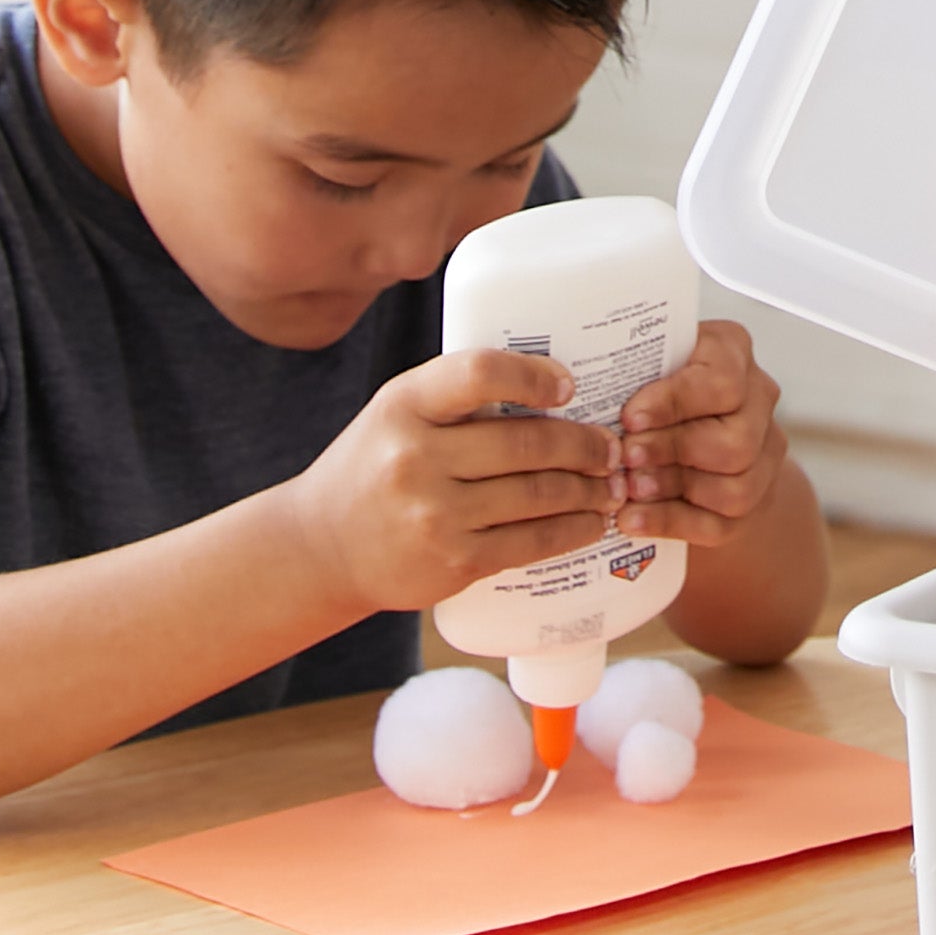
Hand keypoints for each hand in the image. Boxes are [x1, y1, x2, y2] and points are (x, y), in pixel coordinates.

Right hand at [287, 347, 614, 612]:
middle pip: (526, 443)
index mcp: (404, 404)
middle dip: (585, 445)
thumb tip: (554, 384)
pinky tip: (592, 522)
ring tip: (613, 484)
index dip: (533, 376)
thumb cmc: (375, 466)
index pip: (479, 373)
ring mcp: (435, 514)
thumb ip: (459, 396)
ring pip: (538, 494)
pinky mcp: (453, 561)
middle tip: (613, 446)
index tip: (568, 387)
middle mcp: (416, 457)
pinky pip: (530, 542)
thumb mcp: (399, 412)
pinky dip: (571, 530)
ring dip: (589, 489)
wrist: (322, 547)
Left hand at [609, 317, 790, 544]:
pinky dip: (670, 523)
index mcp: (733, 353)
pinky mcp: (750, 504)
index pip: (723, 380)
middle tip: (625, 456)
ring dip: (672, 488)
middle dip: (673, 451)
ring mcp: (761, 457)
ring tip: (626, 489)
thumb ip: (626, 366)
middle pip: (736, 440)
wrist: (692, 433)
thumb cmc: (656, 386)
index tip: (629, 417)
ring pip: (735, 487)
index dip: (675, 402)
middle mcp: (758, 402)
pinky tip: (632, 519)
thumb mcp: (647, 360)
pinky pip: (719, 524)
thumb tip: (571, 380)